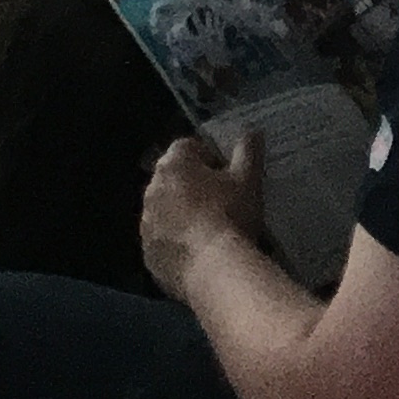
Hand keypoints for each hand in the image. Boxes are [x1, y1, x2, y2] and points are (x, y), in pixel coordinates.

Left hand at [136, 134, 256, 292]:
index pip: (187, 147)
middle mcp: (151, 190)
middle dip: (194, 186)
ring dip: (183, 215)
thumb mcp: (248, 181)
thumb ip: (248, 153)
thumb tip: (253, 131)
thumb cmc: (231, 215)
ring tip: (213, 231)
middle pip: (173, 179)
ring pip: (165, 211)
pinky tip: (201, 254)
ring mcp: (146, 223)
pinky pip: (163, 242)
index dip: (209, 157)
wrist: (214, 268)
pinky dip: (177, 244)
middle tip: (223, 201)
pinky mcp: (148, 253)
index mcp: (172, 165)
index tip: (227, 172)